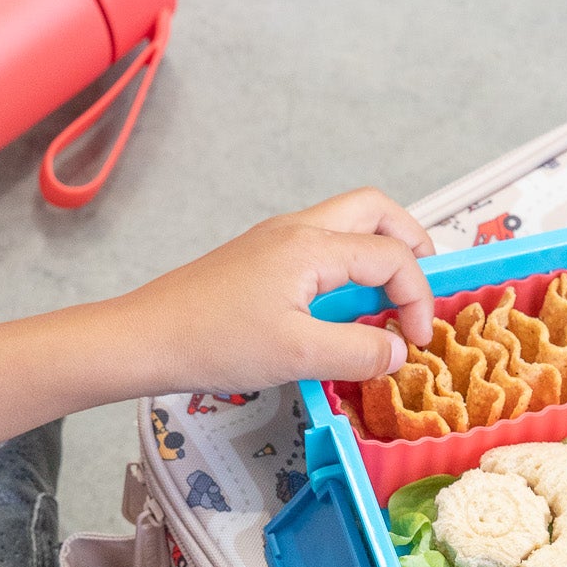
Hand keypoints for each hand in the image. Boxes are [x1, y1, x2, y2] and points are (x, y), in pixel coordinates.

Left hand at [123, 188, 436, 392]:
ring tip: (387, 302)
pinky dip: (348, 267)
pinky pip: (321, 247)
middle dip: (410, 243)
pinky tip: (342, 310)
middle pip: (375, 209)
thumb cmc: (213, 342)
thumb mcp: (297, 356)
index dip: (417, 296)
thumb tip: (399, 351)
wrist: (145, 338)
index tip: (416, 340)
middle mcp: (297, 230)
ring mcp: (276, 240)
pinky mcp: (260, 259)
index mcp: (312, 246)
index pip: (391, 255)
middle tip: (421, 289)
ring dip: (378, 253)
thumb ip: (359, 352)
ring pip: (347, 224)